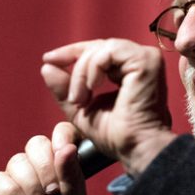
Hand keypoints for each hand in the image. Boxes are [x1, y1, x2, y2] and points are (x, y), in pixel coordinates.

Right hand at [0, 123, 86, 194]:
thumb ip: (72, 177)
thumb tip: (67, 148)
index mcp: (62, 163)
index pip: (61, 133)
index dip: (62, 137)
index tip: (64, 152)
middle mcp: (39, 165)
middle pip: (36, 144)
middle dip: (45, 168)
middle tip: (53, 192)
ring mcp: (17, 176)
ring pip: (17, 162)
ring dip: (31, 186)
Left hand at [41, 38, 176, 174]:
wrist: (135, 148)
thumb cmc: (117, 136)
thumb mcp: (82, 109)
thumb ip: (65, 88)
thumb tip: (47, 66)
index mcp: (131, 70)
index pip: (99, 51)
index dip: (73, 53)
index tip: (48, 59)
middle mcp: (142, 61)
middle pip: (99, 47)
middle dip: (76, 66)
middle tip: (71, 96)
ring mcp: (147, 59)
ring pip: (101, 48)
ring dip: (82, 72)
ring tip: (81, 99)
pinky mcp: (147, 61)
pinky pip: (109, 51)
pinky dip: (93, 68)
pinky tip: (92, 88)